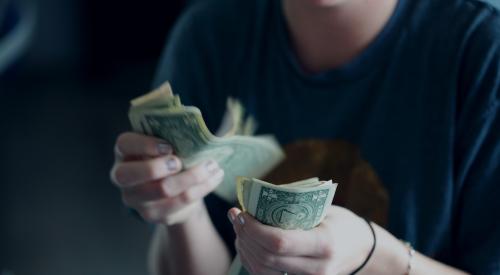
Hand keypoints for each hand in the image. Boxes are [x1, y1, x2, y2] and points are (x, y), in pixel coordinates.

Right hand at [110, 132, 223, 224]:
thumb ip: (172, 135)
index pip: (124, 144)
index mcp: (124, 152)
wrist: (174, 190)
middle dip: (158, 167)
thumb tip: (195, 125)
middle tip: (180, 162)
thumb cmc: (169, 156)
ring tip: (212, 166)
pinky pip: (180, 202)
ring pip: (162, 190)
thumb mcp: (166, 143)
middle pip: (130, 175)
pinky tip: (215, 177)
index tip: (169, 146)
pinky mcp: (153, 214)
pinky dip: (202, 188)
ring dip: (192, 176)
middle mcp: (122, 176)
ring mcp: (135, 199)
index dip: (145, 144)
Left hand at [228, 206, 373, 274]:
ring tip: (239, 228)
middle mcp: (316, 268)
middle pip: (266, 259)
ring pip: (262, 272)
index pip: (279, 242)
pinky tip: (247, 243)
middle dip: (245, 236)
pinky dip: (252, 260)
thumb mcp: (323, 210)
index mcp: (324, 244)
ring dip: (244, 249)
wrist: (362, 251)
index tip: (242, 212)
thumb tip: (255, 201)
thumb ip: (293, 208)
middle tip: (236, 216)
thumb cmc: (341, 223)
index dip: (254, 229)